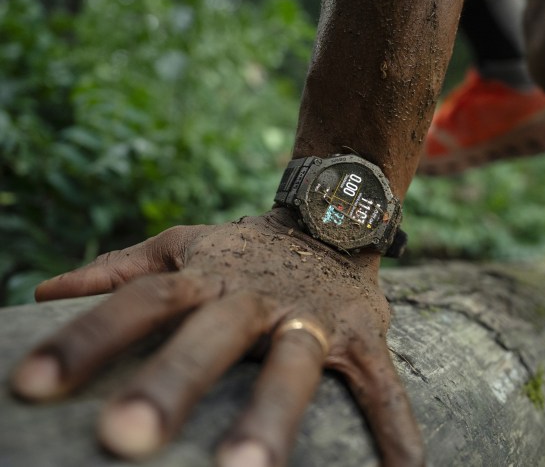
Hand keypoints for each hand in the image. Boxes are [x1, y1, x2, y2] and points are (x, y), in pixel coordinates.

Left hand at [10, 208, 423, 466]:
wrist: (332, 217)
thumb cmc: (246, 247)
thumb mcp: (183, 245)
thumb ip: (116, 271)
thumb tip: (39, 293)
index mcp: (206, 277)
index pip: (140, 302)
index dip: (87, 338)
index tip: (29, 387)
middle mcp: (255, 298)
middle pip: (211, 335)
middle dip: (171, 382)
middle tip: (122, 439)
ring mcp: (313, 318)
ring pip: (293, 366)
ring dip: (272, 415)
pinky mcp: (363, 337)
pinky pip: (381, 386)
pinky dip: (394, 429)